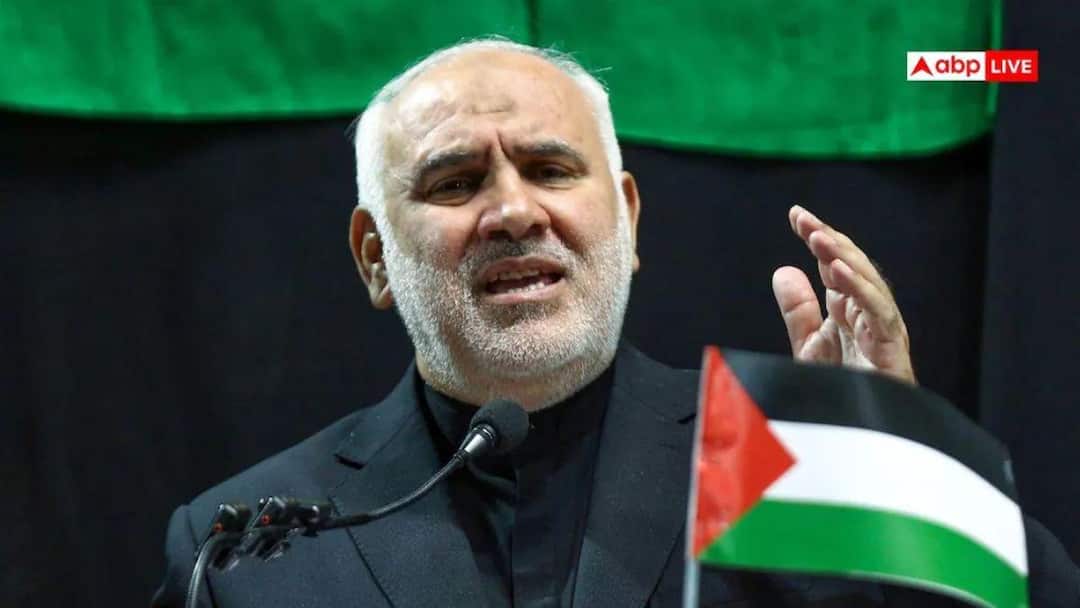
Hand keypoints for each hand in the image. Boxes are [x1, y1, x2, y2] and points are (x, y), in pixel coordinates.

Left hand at [771, 205, 915, 383]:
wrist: (857, 443)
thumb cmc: (839, 398)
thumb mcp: (808, 348)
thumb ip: (799, 312)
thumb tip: (784, 270)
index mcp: (850, 313)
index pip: (836, 266)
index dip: (819, 239)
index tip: (796, 215)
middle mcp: (869, 317)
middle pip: (853, 268)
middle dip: (829, 241)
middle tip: (803, 218)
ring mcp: (883, 332)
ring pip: (869, 283)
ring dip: (844, 258)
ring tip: (819, 237)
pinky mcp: (892, 351)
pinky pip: (880, 313)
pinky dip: (861, 290)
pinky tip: (839, 272)